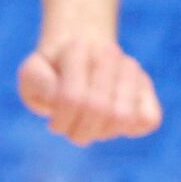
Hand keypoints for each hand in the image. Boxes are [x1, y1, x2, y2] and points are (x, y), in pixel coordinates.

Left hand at [17, 36, 160, 145]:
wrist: (79, 56)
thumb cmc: (51, 74)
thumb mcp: (32, 76)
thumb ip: (38, 83)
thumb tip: (62, 96)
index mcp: (77, 49)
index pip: (72, 99)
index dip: (61, 123)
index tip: (54, 124)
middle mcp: (109, 54)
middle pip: (99, 109)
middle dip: (80, 132)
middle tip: (72, 130)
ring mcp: (132, 70)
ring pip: (124, 116)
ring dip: (102, 132)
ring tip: (91, 124)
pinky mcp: (147, 88)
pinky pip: (148, 119)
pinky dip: (129, 130)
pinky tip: (113, 122)